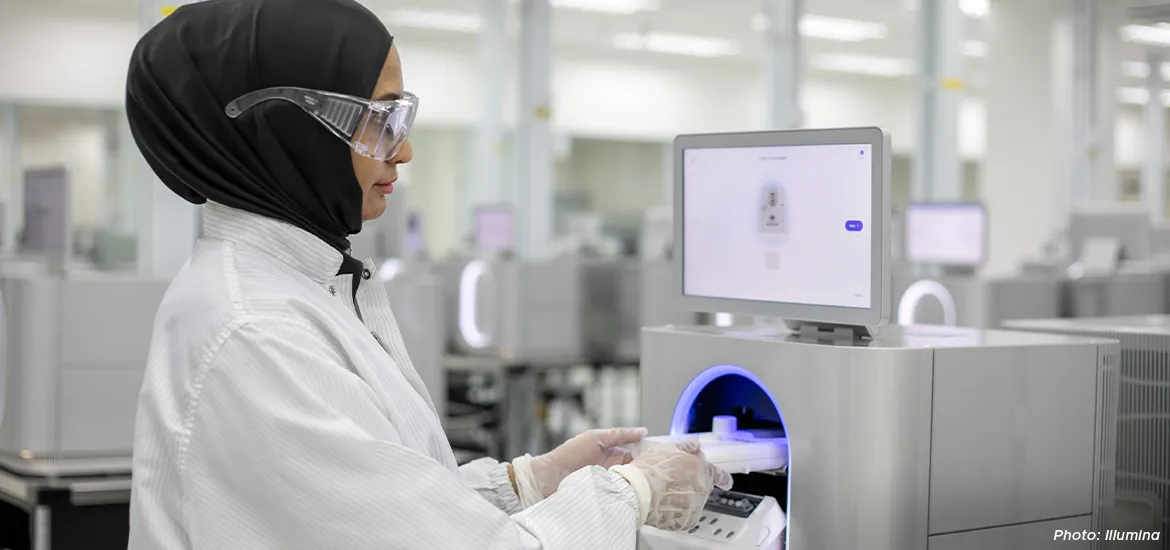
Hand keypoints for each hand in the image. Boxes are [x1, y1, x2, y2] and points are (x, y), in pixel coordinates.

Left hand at [512, 427, 646, 505]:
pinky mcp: (604, 498)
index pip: (636, 455)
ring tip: (648, 484)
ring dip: (636, 483)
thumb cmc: (568, 455)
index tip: (662, 458)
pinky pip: (620, 497)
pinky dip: (627, 495)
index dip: (647, 456)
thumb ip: (620, 434)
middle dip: (645, 471)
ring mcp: (609, 485)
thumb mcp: (595, 438)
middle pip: (636, 470)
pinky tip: (634, 494)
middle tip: (659, 473)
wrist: (547, 479)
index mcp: (611, 454)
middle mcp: (612, 470)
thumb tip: (643, 431)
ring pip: (630, 484)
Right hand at [612, 440, 732, 530]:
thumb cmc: (651, 468)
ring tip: (664, 493)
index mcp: (702, 469)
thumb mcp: (666, 449)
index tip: (727, 482)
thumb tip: (696, 445)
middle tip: (675, 481)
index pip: (719, 474)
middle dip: (693, 483)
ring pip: (694, 502)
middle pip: (703, 487)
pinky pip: (685, 516)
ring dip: (684, 498)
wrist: (638, 491)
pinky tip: (664, 505)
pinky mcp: (687, 520)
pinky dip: (677, 512)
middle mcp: (703, 488)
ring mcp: (696, 506)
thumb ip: (685, 446)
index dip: (723, 478)